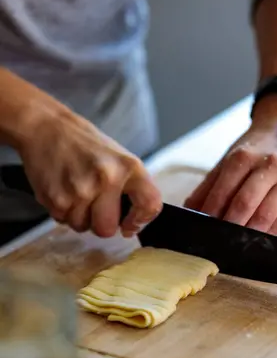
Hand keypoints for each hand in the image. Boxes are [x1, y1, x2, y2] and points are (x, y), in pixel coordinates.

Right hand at [18, 106, 161, 237]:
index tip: (130, 224)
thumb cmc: (82, 143)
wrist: (45, 127)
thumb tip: (136, 222)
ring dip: (79, 215)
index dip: (141, 220)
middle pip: (107, 229)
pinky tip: (62, 189)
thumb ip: (129, 187)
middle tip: (94, 204)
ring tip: (74, 190)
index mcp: (128, 167)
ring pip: (82, 227)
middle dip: (100, 222)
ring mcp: (80, 191)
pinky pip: (63, 221)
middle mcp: (107, 179)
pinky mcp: (56, 199)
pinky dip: (63, 211)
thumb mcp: (117, 156)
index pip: (149, 204)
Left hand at [184, 125, 276, 234]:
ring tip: (234, 244)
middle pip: (245, 203)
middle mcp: (269, 166)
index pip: (224, 189)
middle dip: (229, 225)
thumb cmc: (254, 150)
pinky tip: (254, 240)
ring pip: (265, 215)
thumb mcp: (228, 160)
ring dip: (247, 233)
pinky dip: (265, 234)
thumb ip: (209, 186)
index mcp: (245, 156)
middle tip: (217, 241)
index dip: (212, 211)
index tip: (202, 227)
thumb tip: (191, 211)